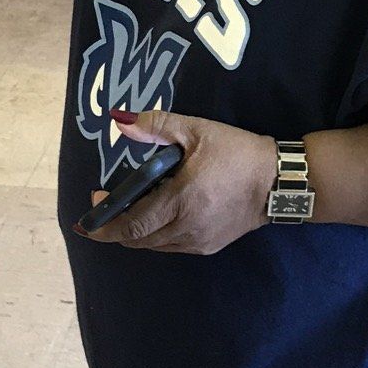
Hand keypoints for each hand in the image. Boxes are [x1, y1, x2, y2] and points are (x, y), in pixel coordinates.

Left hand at [76, 108, 277, 255]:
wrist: (277, 181)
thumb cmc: (236, 153)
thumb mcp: (197, 130)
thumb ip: (156, 126)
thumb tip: (120, 121)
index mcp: (180, 201)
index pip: (130, 224)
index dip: (104, 223)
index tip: (90, 210)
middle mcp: (185, 228)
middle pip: (137, 240)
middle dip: (114, 228)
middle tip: (104, 207)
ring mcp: (197, 241)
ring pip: (153, 245)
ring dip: (135, 232)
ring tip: (129, 209)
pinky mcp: (209, 246)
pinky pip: (171, 246)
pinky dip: (156, 235)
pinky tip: (158, 216)